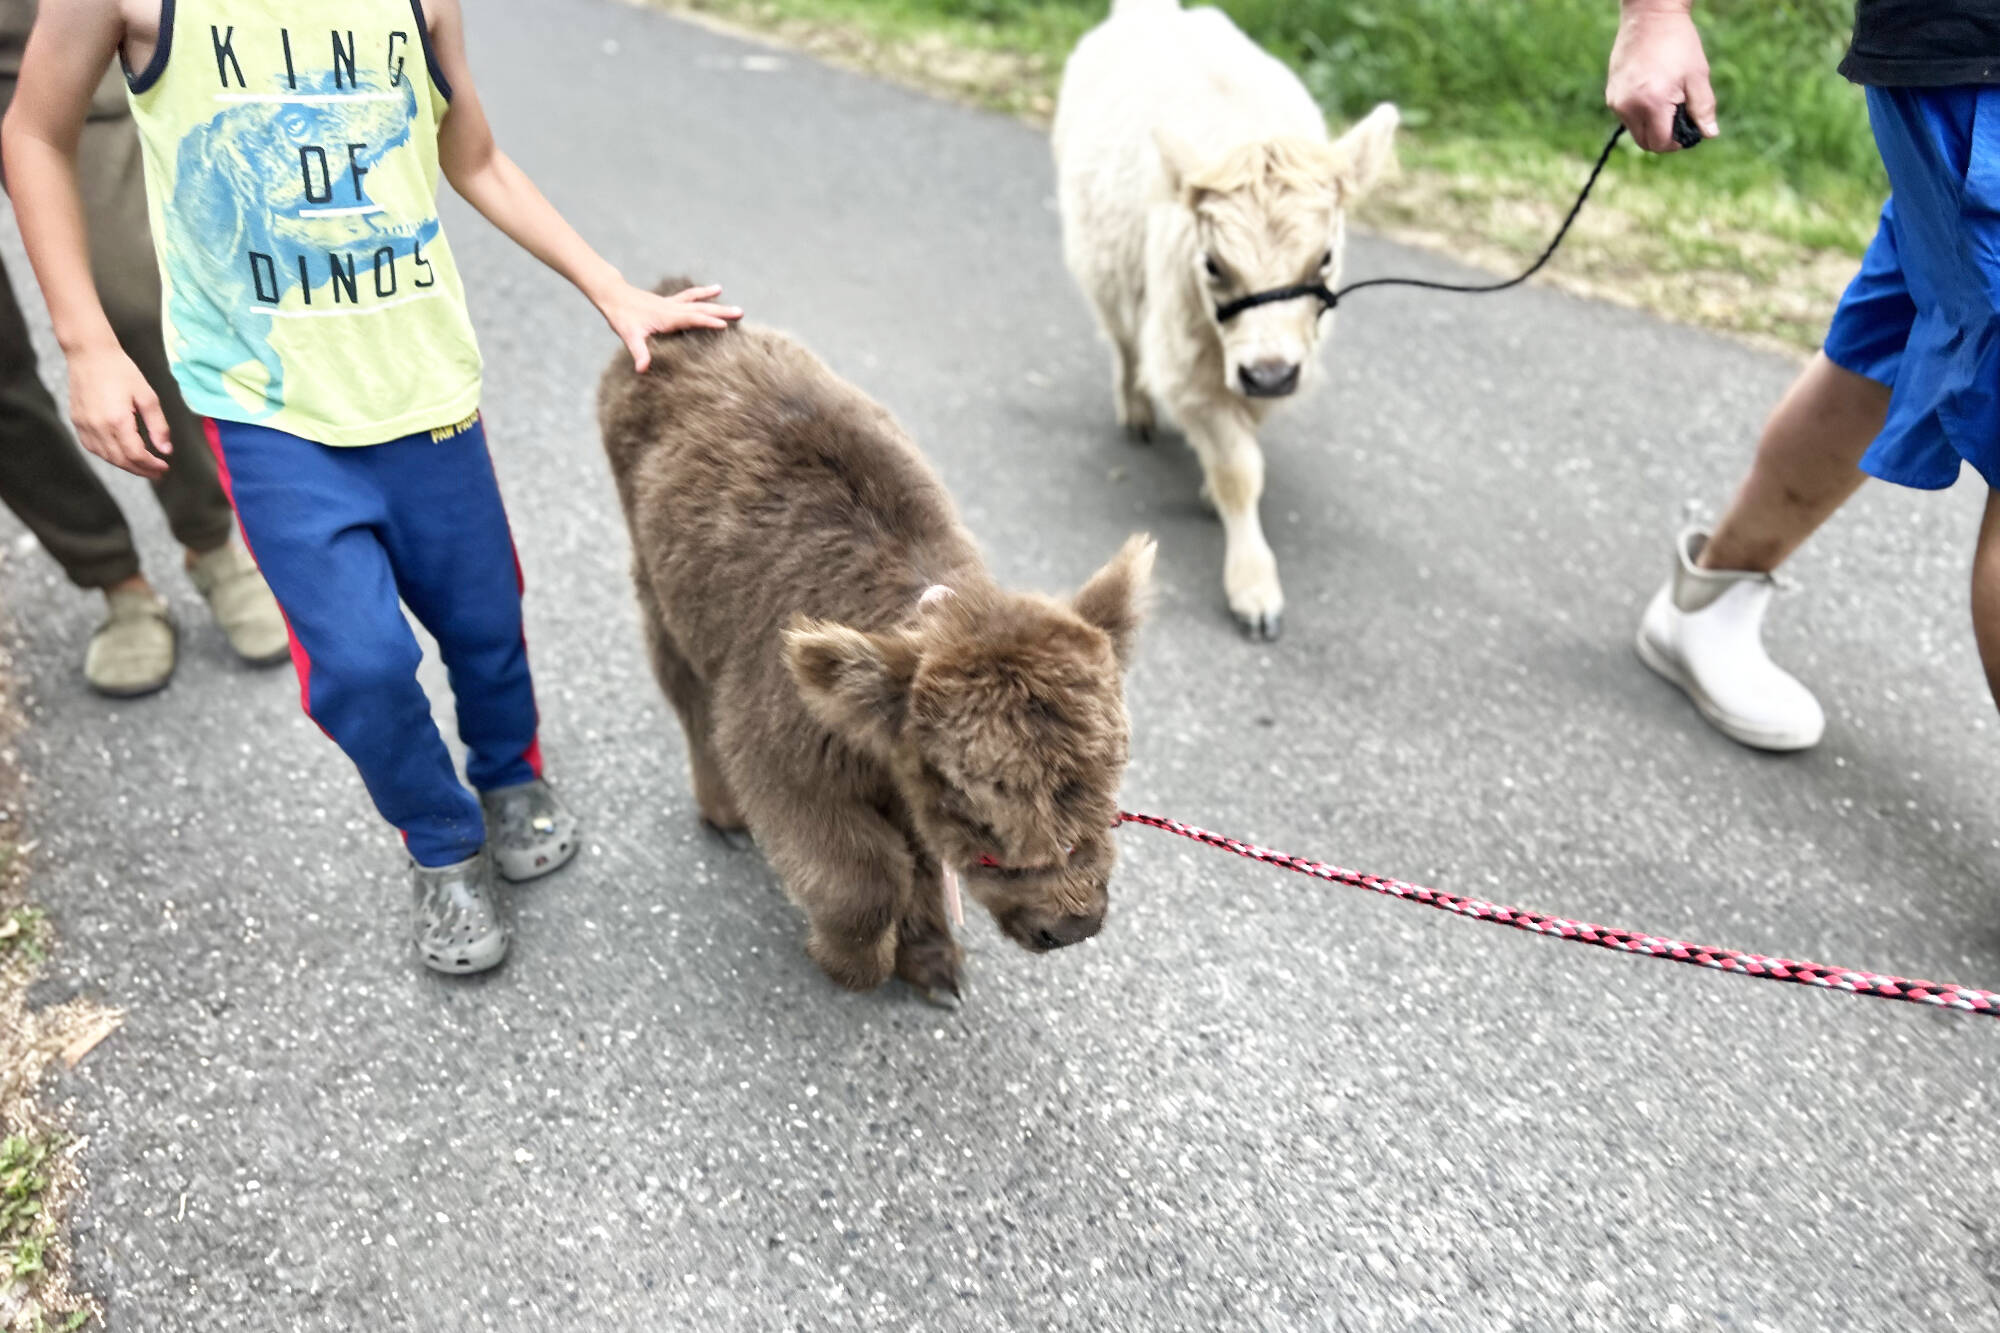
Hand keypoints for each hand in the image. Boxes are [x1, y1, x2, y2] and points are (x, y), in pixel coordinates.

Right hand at [66, 342, 170, 478]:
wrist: (89, 354)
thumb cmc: (121, 371)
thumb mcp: (147, 396)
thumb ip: (158, 425)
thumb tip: (165, 450)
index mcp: (117, 420)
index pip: (136, 455)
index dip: (151, 466)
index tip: (164, 467)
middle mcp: (97, 426)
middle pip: (121, 460)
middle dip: (141, 470)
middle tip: (158, 473)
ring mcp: (84, 425)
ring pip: (106, 456)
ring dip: (126, 465)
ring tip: (143, 466)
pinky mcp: (77, 422)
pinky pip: (92, 447)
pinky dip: (108, 455)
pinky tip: (121, 455)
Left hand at [597, 282, 743, 371]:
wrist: (614, 296)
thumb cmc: (622, 317)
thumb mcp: (629, 337)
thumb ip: (638, 352)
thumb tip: (642, 369)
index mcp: (667, 317)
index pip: (692, 319)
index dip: (707, 322)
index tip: (725, 325)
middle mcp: (673, 308)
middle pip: (701, 309)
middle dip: (721, 312)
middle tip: (741, 312)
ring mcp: (672, 304)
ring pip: (698, 302)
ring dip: (715, 302)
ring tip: (733, 304)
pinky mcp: (669, 302)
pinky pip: (690, 297)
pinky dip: (702, 294)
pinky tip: (713, 290)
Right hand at [1607, 4, 1718, 152]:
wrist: (1650, 17)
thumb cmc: (1678, 44)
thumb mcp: (1697, 76)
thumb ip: (1703, 108)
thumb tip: (1709, 134)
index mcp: (1652, 103)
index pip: (1661, 143)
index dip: (1677, 143)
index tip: (1688, 130)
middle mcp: (1628, 106)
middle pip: (1645, 142)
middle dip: (1663, 138)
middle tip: (1679, 120)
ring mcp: (1616, 101)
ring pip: (1634, 131)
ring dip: (1651, 126)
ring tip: (1666, 102)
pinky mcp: (1611, 94)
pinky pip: (1626, 116)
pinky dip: (1641, 114)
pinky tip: (1652, 92)